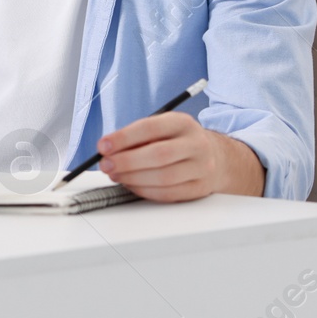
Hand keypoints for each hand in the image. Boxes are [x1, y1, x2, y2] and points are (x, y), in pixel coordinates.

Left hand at [95, 113, 265, 201]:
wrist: (214, 156)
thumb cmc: (177, 141)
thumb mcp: (162, 128)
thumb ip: (137, 137)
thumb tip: (107, 150)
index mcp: (183, 123)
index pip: (150, 128)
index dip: (124, 138)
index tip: (103, 146)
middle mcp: (196, 144)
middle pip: (158, 155)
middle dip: (126, 161)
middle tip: (105, 165)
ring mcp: (201, 167)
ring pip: (163, 177)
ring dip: (132, 178)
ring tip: (115, 175)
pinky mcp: (199, 188)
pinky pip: (168, 194)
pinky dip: (144, 191)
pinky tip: (131, 185)